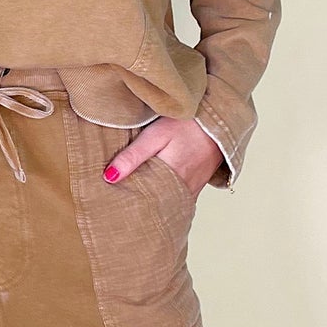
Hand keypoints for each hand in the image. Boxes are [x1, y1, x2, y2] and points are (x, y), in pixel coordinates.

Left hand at [102, 115, 224, 196]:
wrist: (217, 121)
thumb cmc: (186, 125)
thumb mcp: (155, 135)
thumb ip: (132, 156)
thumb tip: (109, 177)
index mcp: (169, 178)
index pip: (141, 199)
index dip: (125, 200)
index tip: (110, 202)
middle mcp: (182, 189)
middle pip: (153, 205)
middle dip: (136, 206)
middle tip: (116, 205)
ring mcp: (191, 190)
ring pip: (165, 204)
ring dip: (150, 203)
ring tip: (131, 203)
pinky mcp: (196, 187)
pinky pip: (177, 199)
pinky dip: (164, 199)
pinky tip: (153, 196)